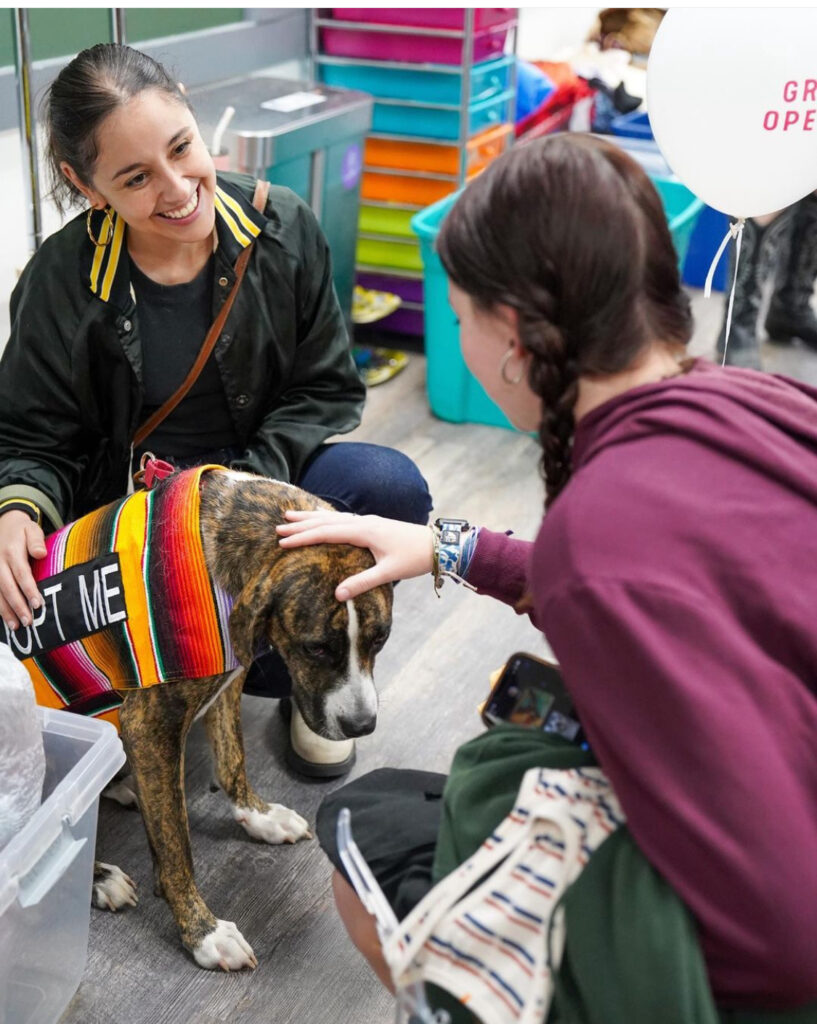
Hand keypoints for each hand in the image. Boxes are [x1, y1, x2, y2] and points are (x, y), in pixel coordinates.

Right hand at [0, 510, 45, 630]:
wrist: (3, 524)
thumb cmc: (22, 530)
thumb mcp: (31, 529)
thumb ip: (36, 540)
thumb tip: (40, 553)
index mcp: (12, 551)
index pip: (21, 573)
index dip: (29, 589)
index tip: (37, 604)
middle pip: (7, 587)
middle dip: (17, 606)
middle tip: (28, 621)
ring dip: (5, 611)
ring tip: (16, 626)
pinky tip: (5, 619)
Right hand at [276, 510, 433, 599]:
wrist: (437, 545)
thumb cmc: (414, 558)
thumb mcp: (389, 573)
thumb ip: (363, 582)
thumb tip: (337, 594)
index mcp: (365, 531)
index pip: (326, 533)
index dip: (303, 538)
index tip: (282, 542)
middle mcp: (364, 522)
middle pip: (326, 521)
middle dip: (301, 524)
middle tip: (278, 526)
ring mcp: (368, 521)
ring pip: (333, 517)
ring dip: (311, 518)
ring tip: (290, 516)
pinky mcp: (373, 525)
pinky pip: (342, 519)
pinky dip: (326, 518)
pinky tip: (321, 519)